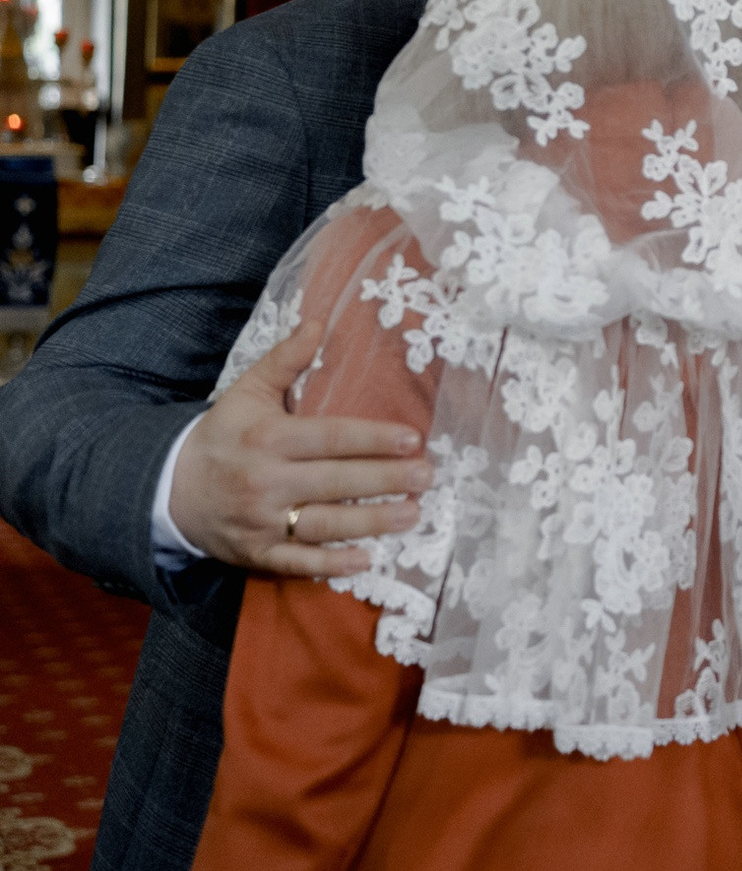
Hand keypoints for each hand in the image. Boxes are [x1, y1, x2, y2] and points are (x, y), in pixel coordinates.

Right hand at [167, 305, 428, 576]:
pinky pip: (297, 562)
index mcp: (267, 439)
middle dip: (384, 480)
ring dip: (370, 522)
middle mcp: (265, 481)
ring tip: (413, 514)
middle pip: (334, 482)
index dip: (372, 439)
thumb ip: (285, 359)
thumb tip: (319, 322)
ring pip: (323, 524)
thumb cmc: (224, 434)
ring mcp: (260, 521)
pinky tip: (367, 559)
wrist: (170, 488)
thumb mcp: (247, 391)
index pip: (330, 438)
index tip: (412, 439)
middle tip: (426, 477)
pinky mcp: (255, 552)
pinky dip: (330, 564)